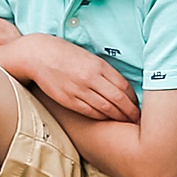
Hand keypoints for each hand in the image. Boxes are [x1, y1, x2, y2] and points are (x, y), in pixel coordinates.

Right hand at [10, 34, 140, 122]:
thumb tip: (120, 86)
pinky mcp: (68, 100)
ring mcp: (79, 90)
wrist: (39, 55)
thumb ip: (103, 71)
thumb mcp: (88, 57)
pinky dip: (101, 117)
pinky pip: (89, 112)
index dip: (133, 98)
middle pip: (118, 99)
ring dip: (118, 117)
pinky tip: (107, 119)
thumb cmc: (65, 53)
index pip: (123, 86)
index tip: (138, 104)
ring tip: (126, 122)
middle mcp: (91, 78)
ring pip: (105, 108)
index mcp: (98, 65)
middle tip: (138, 119)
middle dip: (130, 111)